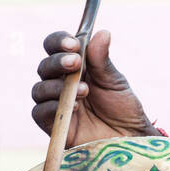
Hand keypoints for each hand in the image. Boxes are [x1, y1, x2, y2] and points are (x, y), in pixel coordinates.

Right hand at [31, 29, 156, 147]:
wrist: (130, 139)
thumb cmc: (123, 109)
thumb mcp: (115, 81)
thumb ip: (102, 60)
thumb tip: (102, 32)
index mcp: (74, 67)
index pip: (55, 47)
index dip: (59, 42)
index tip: (74, 43)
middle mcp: (60, 83)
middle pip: (44, 66)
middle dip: (58, 62)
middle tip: (76, 63)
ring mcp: (55, 104)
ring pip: (39, 89)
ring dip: (57, 86)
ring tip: (84, 91)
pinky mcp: (54, 126)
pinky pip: (39, 112)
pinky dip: (54, 106)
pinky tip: (76, 107)